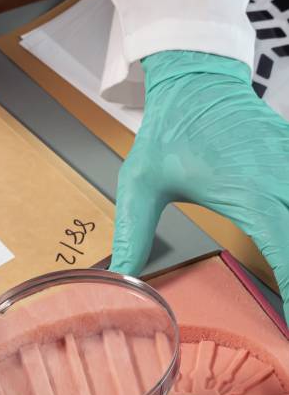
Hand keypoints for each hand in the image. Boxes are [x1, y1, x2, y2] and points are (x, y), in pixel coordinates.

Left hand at [110, 50, 288, 320]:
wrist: (196, 79)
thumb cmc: (168, 128)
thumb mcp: (140, 183)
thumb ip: (133, 233)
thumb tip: (122, 278)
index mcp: (245, 191)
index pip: (285, 250)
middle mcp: (279, 179)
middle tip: (286, 315)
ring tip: (286, 287)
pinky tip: (285, 246)